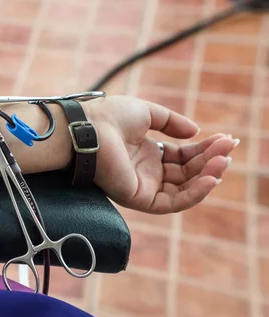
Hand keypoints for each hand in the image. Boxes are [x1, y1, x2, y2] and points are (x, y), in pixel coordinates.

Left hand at [82, 96, 236, 213]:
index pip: (182, 156)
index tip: (226, 139)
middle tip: (229, 148)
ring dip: (206, 176)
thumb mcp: (147, 113)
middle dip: (209, 161)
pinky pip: (172, 202)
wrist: (88, 128)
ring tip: (223, 161)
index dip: (204, 149)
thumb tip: (196, 132)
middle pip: (186, 172)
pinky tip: (209, 178)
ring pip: (183, 188)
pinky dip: (193, 193)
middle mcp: (146, 171)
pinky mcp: (138, 198)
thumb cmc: (109, 117)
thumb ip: (172, 123)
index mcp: (147, 153)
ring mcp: (143, 185)